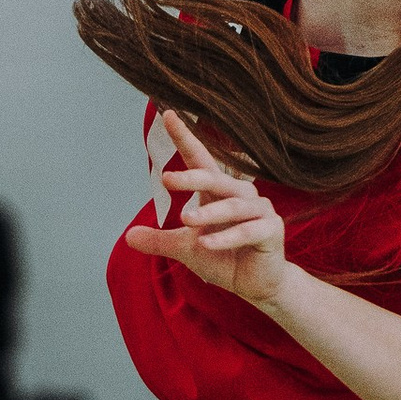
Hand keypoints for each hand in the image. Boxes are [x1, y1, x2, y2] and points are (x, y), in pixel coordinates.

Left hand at [122, 112, 288, 306]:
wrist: (256, 285)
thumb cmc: (224, 258)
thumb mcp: (186, 248)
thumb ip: (160, 241)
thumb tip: (128, 236)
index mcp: (219, 193)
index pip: (200, 160)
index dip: (185, 138)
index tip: (168, 114)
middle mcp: (241, 195)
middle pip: (215, 179)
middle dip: (192, 177)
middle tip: (167, 179)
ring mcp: (260, 211)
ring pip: (232, 206)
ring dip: (209, 214)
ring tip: (185, 220)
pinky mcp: (271, 231)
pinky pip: (248, 230)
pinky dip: (227, 238)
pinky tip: (206, 244)